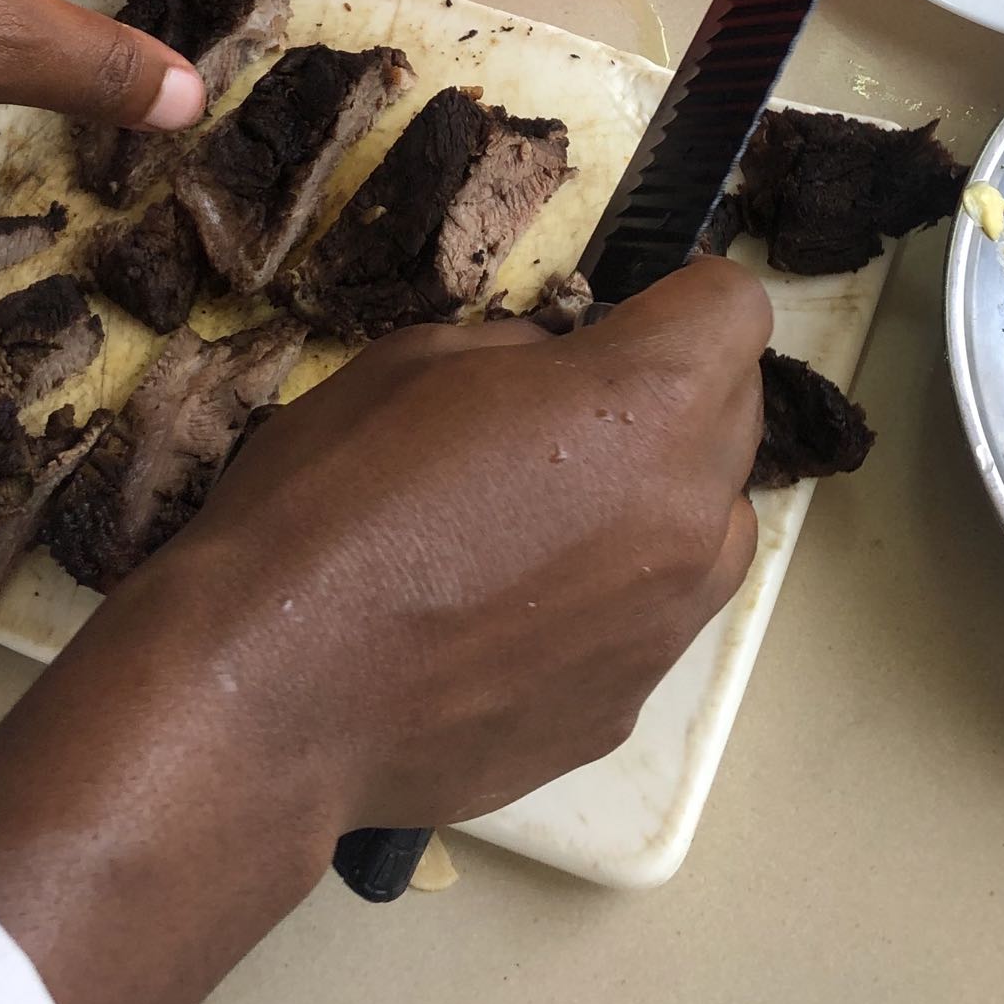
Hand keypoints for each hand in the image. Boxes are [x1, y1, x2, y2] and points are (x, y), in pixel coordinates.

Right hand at [0, 260, 769, 1003]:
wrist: (268, 697)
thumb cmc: (328, 500)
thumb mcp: (413, 360)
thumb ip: (528, 352)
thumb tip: (566, 367)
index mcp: (649, 403)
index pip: (736, 307)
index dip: (680, 296)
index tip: (625, 314)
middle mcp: (691, 513)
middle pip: (735, 415)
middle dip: (671, 393)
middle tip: (563, 413)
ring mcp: (668, 624)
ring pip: (708, 526)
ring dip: (655, 500)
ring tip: (543, 520)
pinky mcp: (627, 707)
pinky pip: (649, 618)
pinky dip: (607, 598)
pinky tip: (506, 615)